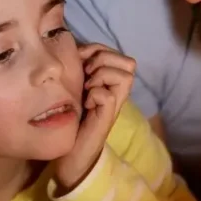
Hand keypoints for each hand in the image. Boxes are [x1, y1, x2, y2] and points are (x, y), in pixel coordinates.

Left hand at [54, 44, 135, 189]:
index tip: (81, 59)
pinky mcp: (107, 117)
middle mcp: (117, 92)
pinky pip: (108, 95)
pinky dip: (95, 94)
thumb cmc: (71, 119)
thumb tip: (75, 48)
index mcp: (110, 83)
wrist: (71, 153)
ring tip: (88, 87)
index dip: (100, 50)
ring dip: (102, 76)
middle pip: (129, 62)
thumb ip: (80, 69)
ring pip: (125, 76)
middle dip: (103, 60)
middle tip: (87, 74)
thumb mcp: (75, 87)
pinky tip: (86, 103)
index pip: (119, 55)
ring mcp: (114, 105)